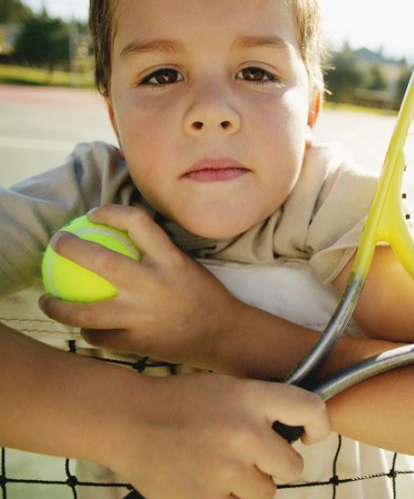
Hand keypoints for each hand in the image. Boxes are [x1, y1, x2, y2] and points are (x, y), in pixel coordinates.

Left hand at [39, 205, 239, 365]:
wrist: (224, 334)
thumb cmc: (205, 295)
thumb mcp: (186, 264)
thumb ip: (156, 251)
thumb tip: (121, 234)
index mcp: (170, 260)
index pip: (136, 222)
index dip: (110, 212)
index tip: (93, 215)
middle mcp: (153, 284)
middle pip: (99, 260)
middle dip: (69, 247)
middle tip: (57, 243)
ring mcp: (142, 315)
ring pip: (84, 311)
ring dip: (57, 305)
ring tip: (47, 299)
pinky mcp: (137, 341)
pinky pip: (99, 336)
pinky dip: (88, 331)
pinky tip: (82, 327)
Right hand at [111, 374, 329, 498]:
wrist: (129, 419)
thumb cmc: (181, 402)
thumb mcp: (229, 389)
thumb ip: (263, 408)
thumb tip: (300, 434)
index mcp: (251, 397)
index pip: (312, 410)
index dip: (320, 427)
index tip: (309, 437)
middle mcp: (243, 432)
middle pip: (292, 467)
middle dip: (273, 466)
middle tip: (247, 457)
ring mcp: (224, 470)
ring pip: (265, 494)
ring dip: (248, 488)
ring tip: (219, 469)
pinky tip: (204, 482)